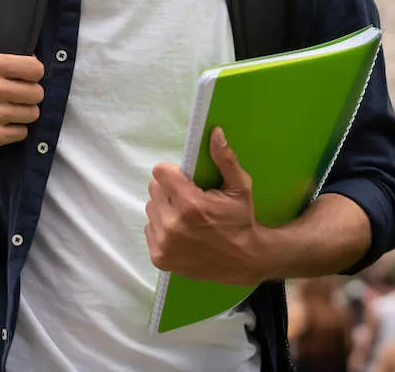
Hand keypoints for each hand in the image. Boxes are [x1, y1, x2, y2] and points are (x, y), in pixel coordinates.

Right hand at [0, 39, 44, 155]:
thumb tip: (22, 44)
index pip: (35, 68)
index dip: (34, 74)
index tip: (28, 77)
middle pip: (37, 93)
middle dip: (30, 95)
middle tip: (18, 96)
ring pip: (32, 113)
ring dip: (23, 113)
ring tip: (10, 110)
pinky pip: (21, 132)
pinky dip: (15, 130)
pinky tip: (3, 124)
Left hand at [144, 126, 266, 285]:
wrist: (244, 262)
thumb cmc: (241, 221)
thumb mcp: (240, 188)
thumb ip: (225, 160)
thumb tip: (214, 132)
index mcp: (190, 205)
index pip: (159, 172)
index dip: (172, 172)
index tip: (184, 179)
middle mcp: (172, 225)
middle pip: (154, 189)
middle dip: (169, 190)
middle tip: (188, 199)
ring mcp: (164, 243)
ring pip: (150, 208)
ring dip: (164, 208)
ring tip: (185, 217)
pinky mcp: (159, 258)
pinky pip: (150, 228)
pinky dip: (162, 227)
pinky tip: (181, 233)